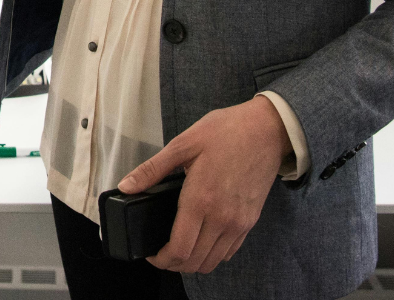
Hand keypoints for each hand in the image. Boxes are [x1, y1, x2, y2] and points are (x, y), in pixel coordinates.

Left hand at [117, 95, 291, 274]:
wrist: (266, 130)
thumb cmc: (226, 131)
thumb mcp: (184, 143)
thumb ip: (153, 169)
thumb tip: (126, 186)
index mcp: (201, 199)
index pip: (179, 249)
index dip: (161, 260)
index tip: (151, 254)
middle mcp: (221, 218)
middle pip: (194, 262)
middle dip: (173, 264)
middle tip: (161, 252)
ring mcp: (238, 223)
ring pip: (212, 262)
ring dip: (193, 262)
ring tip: (180, 247)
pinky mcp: (250, 221)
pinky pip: (229, 252)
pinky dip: (213, 255)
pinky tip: (203, 240)